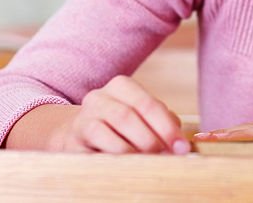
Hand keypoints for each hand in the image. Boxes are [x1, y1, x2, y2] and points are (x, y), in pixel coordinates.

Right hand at [40, 75, 188, 154]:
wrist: (78, 135)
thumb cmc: (120, 126)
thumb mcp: (141, 116)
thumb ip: (162, 122)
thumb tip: (181, 143)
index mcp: (121, 86)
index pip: (147, 104)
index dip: (166, 127)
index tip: (181, 147)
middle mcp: (99, 98)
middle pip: (127, 117)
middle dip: (151, 140)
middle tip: (165, 157)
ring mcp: (82, 119)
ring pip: (107, 132)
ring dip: (132, 150)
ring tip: (147, 163)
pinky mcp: (71, 142)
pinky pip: (92, 151)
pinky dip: (112, 159)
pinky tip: (126, 167)